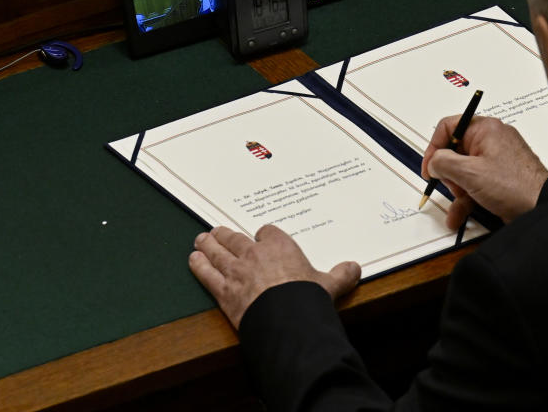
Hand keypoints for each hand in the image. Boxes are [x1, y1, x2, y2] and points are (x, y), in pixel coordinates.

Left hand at [188, 224, 360, 328]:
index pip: (267, 231)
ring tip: (202, 239)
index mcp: (281, 247)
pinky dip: (199, 266)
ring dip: (208, 245)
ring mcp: (237, 271)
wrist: (286, 317)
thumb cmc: (306, 298)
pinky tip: (193, 260)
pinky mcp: (224, 291)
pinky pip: (207, 274)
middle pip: (235, 238)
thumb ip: (341, 275)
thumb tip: (354, 269)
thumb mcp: (330, 284)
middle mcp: (255, 254)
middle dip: (226, 234)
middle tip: (218, 231)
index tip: (263, 237)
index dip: (264, 234)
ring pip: (218, 252)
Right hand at [422, 116, 547, 228]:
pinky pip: (475, 184)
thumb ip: (444, 162)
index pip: (449, 127)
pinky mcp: (499, 178)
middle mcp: (491, 141)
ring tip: (458, 207)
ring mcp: (496, 160)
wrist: (542, 207)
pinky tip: (459, 216)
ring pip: (464, 172)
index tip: (430, 167)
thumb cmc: (515, 185)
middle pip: (455, 152)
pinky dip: (466, 199)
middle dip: (449, 175)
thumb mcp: (470, 172)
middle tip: (452, 186)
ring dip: (456, 192)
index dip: (434, 147)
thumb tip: (434, 162)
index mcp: (485, 129)